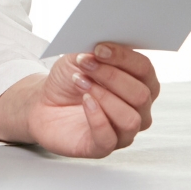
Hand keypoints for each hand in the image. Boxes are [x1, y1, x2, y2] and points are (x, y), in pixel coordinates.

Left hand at [28, 43, 159, 156]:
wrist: (45, 101)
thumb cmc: (69, 78)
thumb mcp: (78, 57)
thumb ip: (93, 50)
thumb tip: (102, 43)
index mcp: (138, 83)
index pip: (145, 70)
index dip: (125, 58)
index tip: (100, 48)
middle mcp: (137, 110)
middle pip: (141, 95)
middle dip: (111, 75)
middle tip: (85, 63)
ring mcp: (122, 131)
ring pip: (130, 119)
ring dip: (103, 96)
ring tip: (80, 81)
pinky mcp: (102, 147)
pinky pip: (109, 138)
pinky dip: (97, 117)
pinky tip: (85, 101)